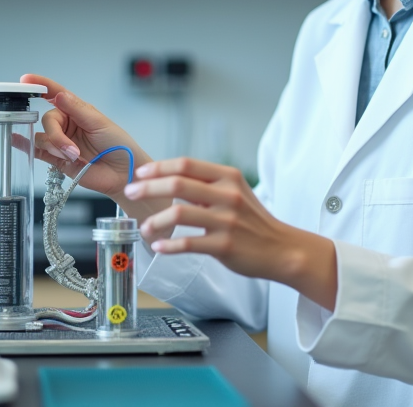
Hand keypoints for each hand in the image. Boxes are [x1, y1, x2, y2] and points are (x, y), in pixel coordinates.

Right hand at [19, 74, 158, 212]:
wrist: (123, 172)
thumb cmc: (119, 145)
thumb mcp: (100, 123)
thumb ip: (77, 110)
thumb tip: (59, 95)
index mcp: (77, 110)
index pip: (55, 93)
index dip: (41, 85)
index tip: (26, 80)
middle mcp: (67, 124)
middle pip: (47, 121)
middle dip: (57, 136)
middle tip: (72, 149)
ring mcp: (61, 141)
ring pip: (42, 138)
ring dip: (55, 147)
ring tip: (74, 157)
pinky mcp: (57, 159)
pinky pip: (37, 150)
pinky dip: (24, 145)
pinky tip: (16, 141)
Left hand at [124, 157, 338, 308]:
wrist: (282, 248)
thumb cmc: (254, 221)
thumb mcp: (235, 192)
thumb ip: (207, 184)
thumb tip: (169, 178)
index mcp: (228, 177)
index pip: (186, 164)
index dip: (159, 167)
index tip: (140, 173)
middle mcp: (227, 195)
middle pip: (177, 184)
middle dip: (148, 188)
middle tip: (131, 194)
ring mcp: (227, 221)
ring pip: (178, 214)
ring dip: (154, 220)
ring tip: (145, 228)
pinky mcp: (225, 245)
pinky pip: (188, 243)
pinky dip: (169, 245)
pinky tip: (159, 247)